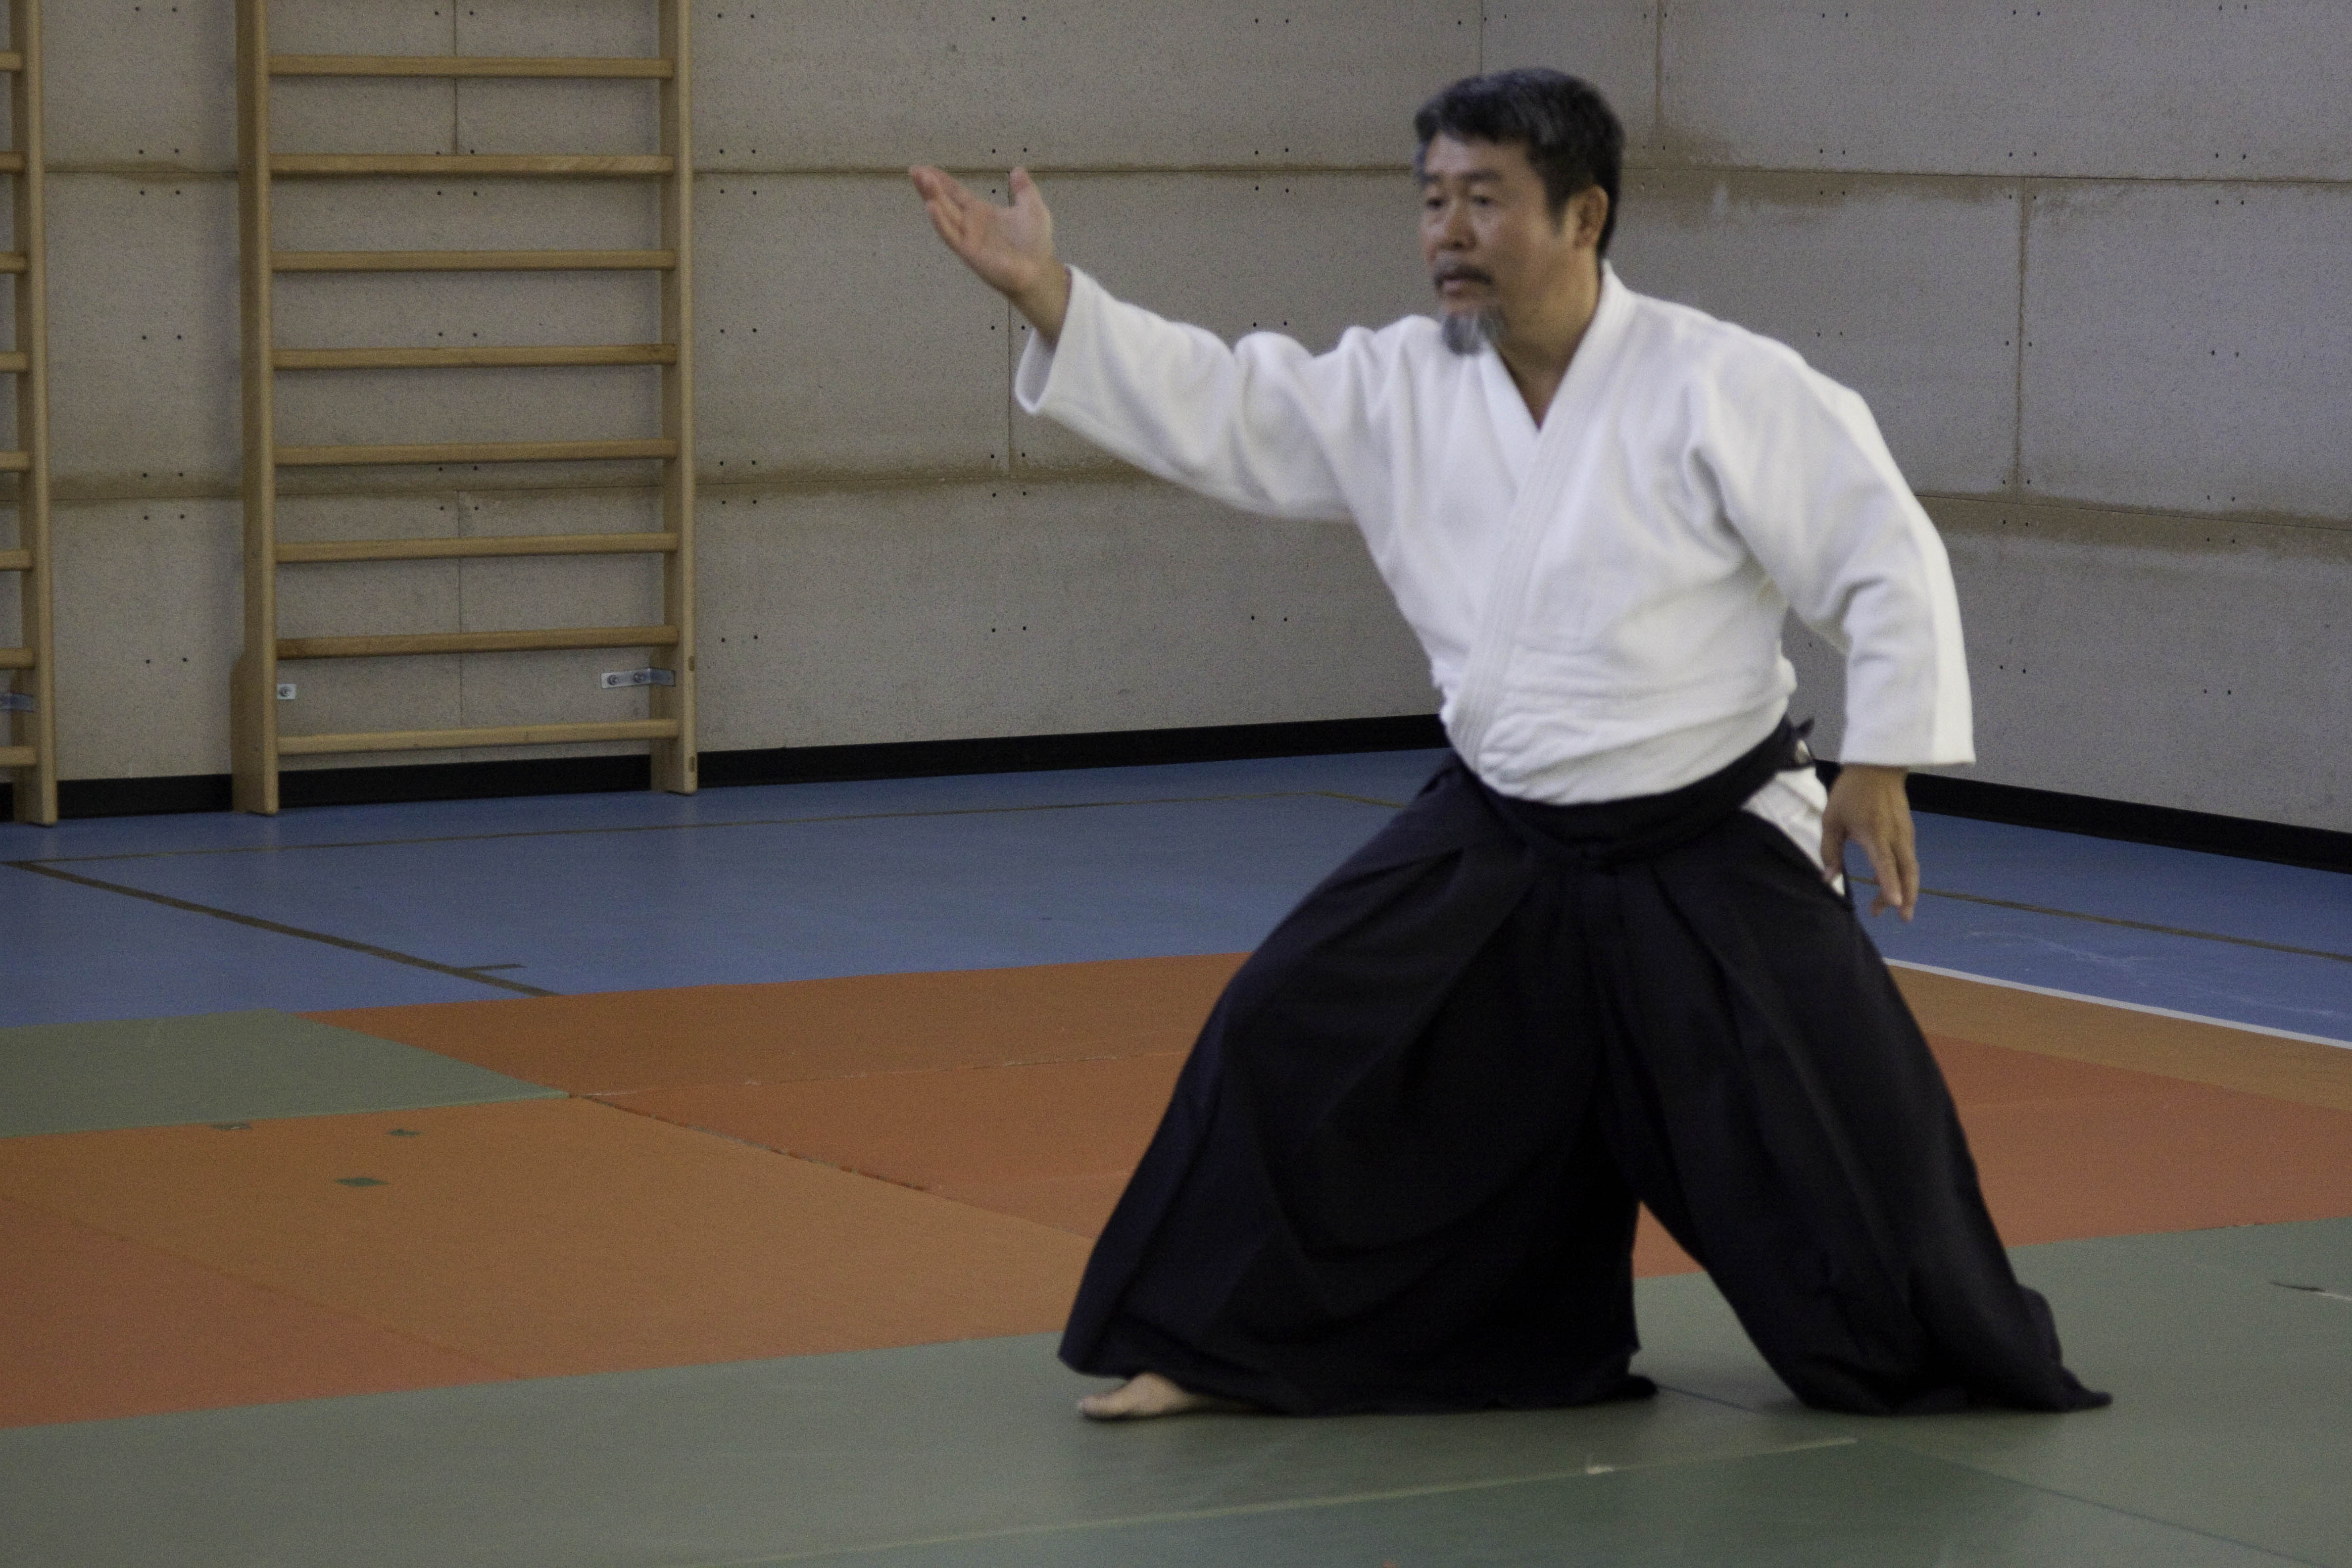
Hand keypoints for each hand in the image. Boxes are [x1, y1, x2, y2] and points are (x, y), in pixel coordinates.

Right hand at [909, 164, 1071, 341]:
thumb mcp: (1032, 207)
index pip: (956, 193)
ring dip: (932, 197)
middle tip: (914, 170)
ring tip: (921, 180)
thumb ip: (1023, 189)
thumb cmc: (1035, 243)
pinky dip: (940, 222)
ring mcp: (967, 238)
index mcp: (981, 212)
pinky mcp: (968, 252)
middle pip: (944, 201)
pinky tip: (930, 207)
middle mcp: (970, 224)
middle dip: (929, 186)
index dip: (942, 181)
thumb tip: (1017, 169)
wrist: (1040, 270)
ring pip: (944, 214)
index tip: (926, 169)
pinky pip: (951, 235)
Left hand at [1820, 764, 1919, 918]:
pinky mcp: (1907, 832)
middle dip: (1906, 897)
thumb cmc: (1851, 792)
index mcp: (1875, 834)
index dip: (1889, 886)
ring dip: (1905, 888)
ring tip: (1894, 907)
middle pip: (1906, 873)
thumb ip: (1829, 851)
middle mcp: (1895, 837)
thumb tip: (1828, 879)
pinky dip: (1903, 874)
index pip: (1885, 865)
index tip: (1895, 904)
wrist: (1878, 766)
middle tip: (1902, 918)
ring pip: (1910, 868)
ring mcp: (1905, 834)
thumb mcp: (1832, 819)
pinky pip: (1908, 859)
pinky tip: (1890, 882)